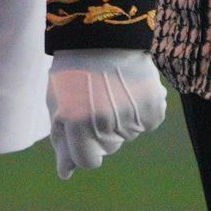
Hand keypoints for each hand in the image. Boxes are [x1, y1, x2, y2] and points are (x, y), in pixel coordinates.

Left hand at [49, 53, 166, 176]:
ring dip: (120, 121)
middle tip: (95, 102)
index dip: (83, 150)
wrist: (103, 37)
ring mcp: (131, 115)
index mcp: (76, 124)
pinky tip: (129, 92)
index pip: (87, 162)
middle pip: (109, 148)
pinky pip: (147, 123)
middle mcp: (105, 123)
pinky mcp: (153, 106)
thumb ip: (62, 141)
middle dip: (100, 133)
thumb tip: (66, 173)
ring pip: (128, 136)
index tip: (82, 132)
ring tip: (111, 92)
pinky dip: (140, 112)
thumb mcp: (57, 105)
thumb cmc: (73, 73)